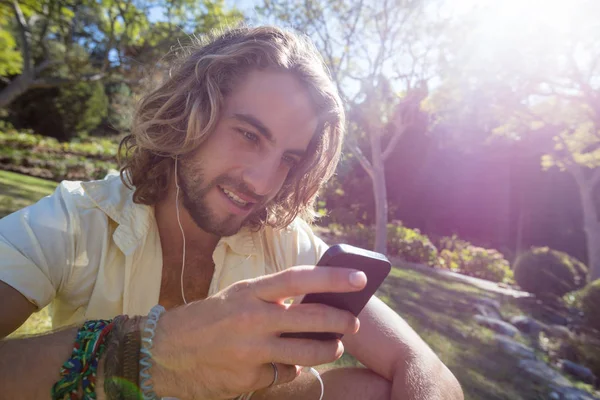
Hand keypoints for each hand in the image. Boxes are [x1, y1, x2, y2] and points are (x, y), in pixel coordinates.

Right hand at [149, 265, 367, 399]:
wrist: (165, 353)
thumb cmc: (206, 319)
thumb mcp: (236, 296)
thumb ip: (269, 298)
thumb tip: (311, 302)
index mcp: (249, 292)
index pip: (298, 279)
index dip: (332, 278)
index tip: (359, 278)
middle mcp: (252, 319)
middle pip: (311, 319)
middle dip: (341, 321)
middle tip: (353, 322)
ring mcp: (251, 351)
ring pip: (307, 353)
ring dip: (328, 350)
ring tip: (335, 347)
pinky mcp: (249, 378)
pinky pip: (284, 374)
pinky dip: (291, 369)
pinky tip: (286, 365)